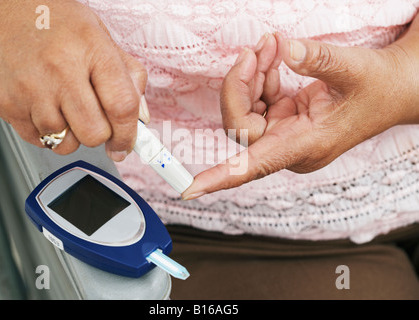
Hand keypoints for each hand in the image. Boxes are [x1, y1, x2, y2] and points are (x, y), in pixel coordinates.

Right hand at [0, 0, 148, 160]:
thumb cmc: (49, 20)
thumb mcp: (99, 35)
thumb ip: (127, 75)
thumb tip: (140, 116)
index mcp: (91, 48)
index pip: (122, 106)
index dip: (129, 134)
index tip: (127, 145)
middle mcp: (60, 69)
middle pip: (95, 133)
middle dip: (100, 135)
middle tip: (94, 119)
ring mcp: (31, 90)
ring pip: (66, 144)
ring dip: (72, 135)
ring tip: (65, 106)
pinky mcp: (8, 105)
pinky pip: (39, 141)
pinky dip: (48, 133)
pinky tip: (45, 107)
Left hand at [182, 32, 415, 199]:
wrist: (394, 89)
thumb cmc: (378, 88)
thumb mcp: (355, 69)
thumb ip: (318, 60)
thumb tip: (286, 50)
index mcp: (306, 146)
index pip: (254, 166)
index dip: (221, 178)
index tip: (189, 189)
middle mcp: (291, 146)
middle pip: (242, 126)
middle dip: (240, 85)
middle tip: (255, 50)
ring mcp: (287, 133)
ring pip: (247, 111)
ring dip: (251, 76)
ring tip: (269, 45)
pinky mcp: (286, 119)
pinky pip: (260, 101)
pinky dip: (262, 77)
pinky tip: (273, 57)